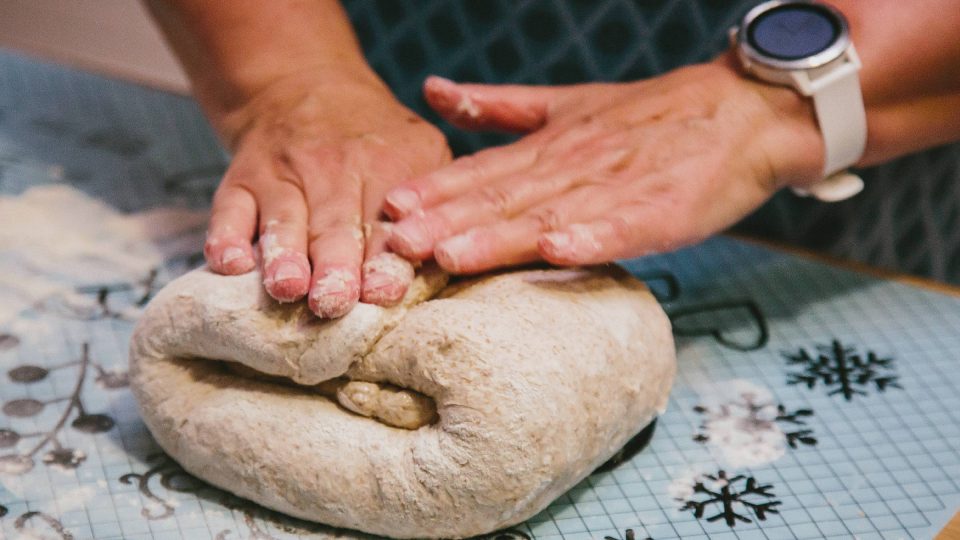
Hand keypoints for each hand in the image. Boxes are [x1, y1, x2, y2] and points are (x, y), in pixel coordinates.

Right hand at [202, 74, 450, 315]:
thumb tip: (459, 255)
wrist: (305, 86)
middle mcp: (334, 170)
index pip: (388, 222)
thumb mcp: (420, 148)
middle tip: (334, 302)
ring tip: (286, 287)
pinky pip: (229, 210)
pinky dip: (225, 238)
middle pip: (335, 225)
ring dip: (284, 254)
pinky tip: (228, 264)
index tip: (383, 290)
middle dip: (335, 266)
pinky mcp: (241, 179)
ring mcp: (283, 175)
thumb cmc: (376, 140)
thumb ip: (437, 199)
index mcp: (387, 167)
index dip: (386, 258)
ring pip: (283, 219)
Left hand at [383, 60, 824, 272]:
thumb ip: (498, 106)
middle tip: (396, 248)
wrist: (742, 111)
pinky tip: (557, 250)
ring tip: (451, 256)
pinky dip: (592, 236)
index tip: (388, 211)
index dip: (435, 192)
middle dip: (446, 224)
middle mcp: (575, 165)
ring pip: (549, 214)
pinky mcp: (664, 209)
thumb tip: (434, 91)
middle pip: (503, 198)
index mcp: (550, 146)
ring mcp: (618, 186)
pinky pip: (624, 225)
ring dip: (498, 237)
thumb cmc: (650, 117)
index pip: (483, 172)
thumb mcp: (566, 104)